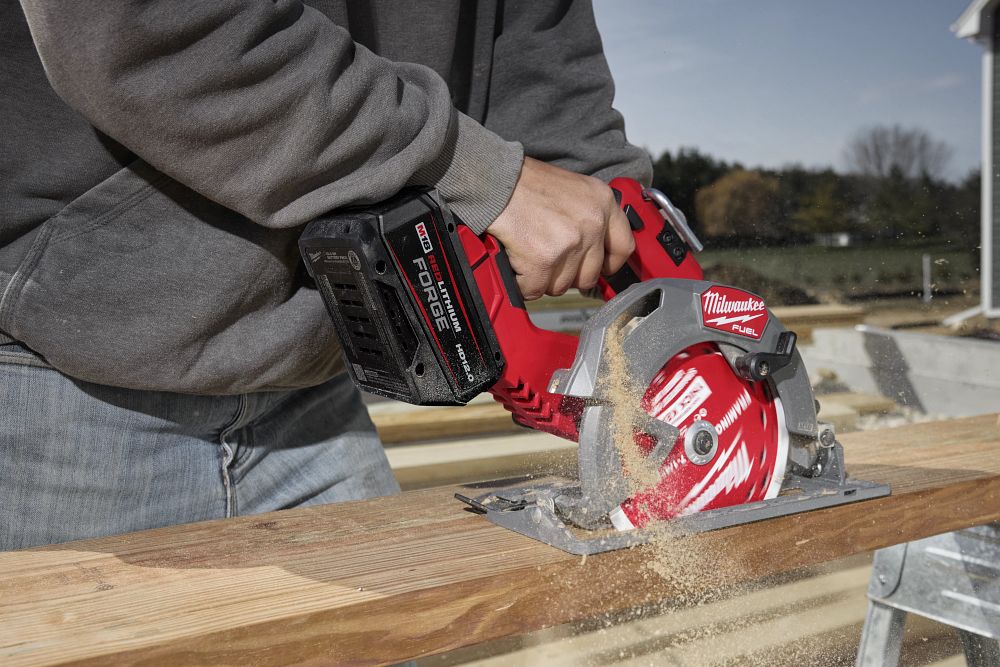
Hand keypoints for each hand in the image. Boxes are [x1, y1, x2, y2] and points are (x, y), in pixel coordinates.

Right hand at [486, 157, 634, 299]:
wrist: (495, 180)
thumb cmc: (526, 183)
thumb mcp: (574, 190)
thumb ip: (589, 218)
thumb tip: (592, 251)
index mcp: (603, 203)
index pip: (624, 248)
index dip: (609, 264)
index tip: (598, 268)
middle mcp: (592, 223)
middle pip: (589, 275)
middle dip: (568, 275)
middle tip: (550, 262)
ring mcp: (570, 243)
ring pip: (561, 286)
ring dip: (542, 278)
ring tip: (529, 256)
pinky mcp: (544, 259)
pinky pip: (536, 289)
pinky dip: (523, 283)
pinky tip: (517, 263)